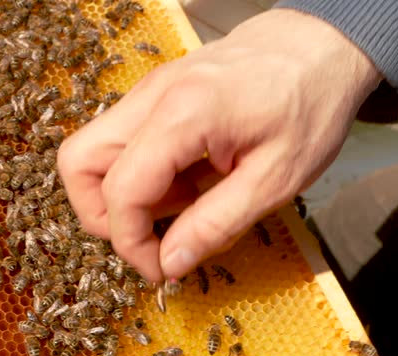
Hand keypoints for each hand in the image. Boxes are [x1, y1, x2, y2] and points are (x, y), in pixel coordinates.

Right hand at [57, 8, 380, 281]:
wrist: (319, 45)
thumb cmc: (309, 105)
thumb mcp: (276, 178)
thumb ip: (217, 224)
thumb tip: (169, 264)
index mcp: (183, 115)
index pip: (120, 191)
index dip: (131, 242)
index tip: (162, 268)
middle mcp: (150, 96)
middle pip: (78, 162)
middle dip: (103, 215)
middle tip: (153, 237)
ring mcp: (147, 91)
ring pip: (91, 151)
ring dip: (122, 194)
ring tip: (181, 206)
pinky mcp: (154, 95)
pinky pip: (121, 142)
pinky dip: (140, 174)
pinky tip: (187, 182)